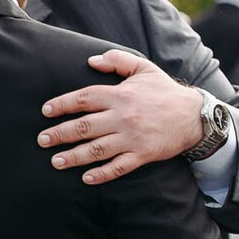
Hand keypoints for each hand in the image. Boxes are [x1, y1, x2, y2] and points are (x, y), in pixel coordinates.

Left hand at [39, 51, 205, 184]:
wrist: (195, 116)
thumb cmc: (166, 92)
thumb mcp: (144, 68)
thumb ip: (117, 60)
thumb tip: (91, 61)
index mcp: (120, 95)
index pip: (83, 99)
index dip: (62, 104)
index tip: (46, 111)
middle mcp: (123, 117)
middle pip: (84, 127)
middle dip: (60, 134)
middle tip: (42, 140)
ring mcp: (132, 138)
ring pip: (97, 149)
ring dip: (74, 156)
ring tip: (56, 161)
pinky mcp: (143, 154)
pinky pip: (119, 167)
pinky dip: (102, 174)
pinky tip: (87, 178)